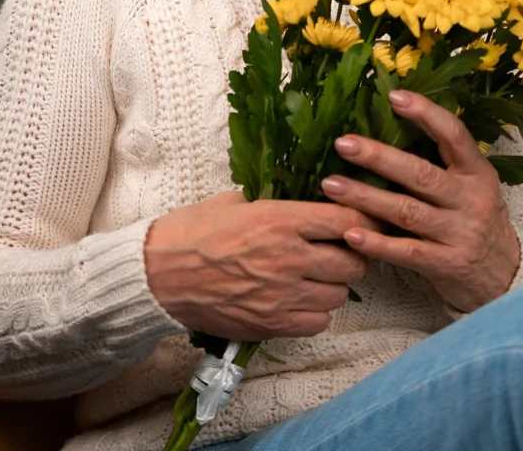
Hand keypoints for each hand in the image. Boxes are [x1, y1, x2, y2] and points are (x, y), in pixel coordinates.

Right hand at [144, 191, 377, 340]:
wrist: (158, 274)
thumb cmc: (194, 231)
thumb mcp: (237, 200)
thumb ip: (279, 202)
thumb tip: (309, 198)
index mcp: (281, 220)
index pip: (346, 219)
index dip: (363, 220)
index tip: (363, 220)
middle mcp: (288, 258)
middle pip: (353, 263)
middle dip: (353, 256)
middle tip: (342, 252)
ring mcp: (282, 295)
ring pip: (340, 295)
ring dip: (335, 286)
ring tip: (318, 278)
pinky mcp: (271, 324)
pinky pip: (319, 323)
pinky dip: (316, 313)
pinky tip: (301, 301)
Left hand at [320, 91, 519, 312]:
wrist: (505, 276)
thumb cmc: (477, 220)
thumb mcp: (474, 186)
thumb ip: (443, 163)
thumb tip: (393, 126)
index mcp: (477, 172)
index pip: (454, 135)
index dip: (426, 114)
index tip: (395, 96)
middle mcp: (470, 199)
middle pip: (420, 174)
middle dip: (379, 157)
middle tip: (343, 143)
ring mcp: (459, 233)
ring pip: (406, 211)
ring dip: (366, 197)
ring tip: (331, 185)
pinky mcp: (446, 264)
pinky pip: (406, 252)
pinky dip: (377, 243)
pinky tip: (350, 234)